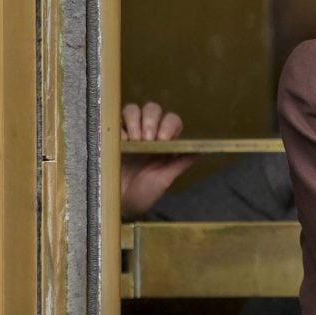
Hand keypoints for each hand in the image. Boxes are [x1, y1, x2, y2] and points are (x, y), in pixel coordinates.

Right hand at [119, 102, 196, 217]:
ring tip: (134, 140)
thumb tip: (205, 150)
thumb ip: (182, 163)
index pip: (171, 120)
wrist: (118, 205)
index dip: (168, 125)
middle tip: (146, 140)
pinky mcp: (110, 137)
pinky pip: (114, 122)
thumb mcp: (165, 179)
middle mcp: (148, 133)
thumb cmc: (145, 193)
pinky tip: (120, 143)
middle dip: (151, 120)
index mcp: (165, 142)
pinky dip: (119, 128)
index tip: (163, 140)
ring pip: (133, 109)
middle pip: (152, 109)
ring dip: (135, 121)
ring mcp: (128, 133)